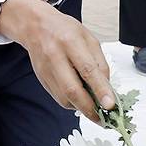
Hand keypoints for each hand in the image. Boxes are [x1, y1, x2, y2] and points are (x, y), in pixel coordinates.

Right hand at [0, 0, 115, 122]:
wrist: (36, 27)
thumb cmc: (64, 30)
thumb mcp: (88, 38)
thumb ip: (99, 62)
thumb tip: (107, 88)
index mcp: (70, 42)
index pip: (87, 70)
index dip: (100, 89)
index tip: (110, 105)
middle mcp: (55, 57)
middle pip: (72, 90)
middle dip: (90, 109)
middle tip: (103, 118)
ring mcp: (46, 70)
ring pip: (64, 98)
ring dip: (81, 108)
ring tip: (94, 108)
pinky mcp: (42, 80)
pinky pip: (58, 98)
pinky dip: (72, 103)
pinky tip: (80, 99)